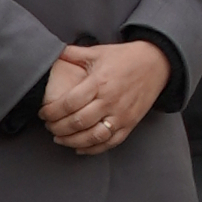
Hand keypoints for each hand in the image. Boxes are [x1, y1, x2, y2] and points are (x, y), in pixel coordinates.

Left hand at [40, 40, 169, 154]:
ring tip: (60, 138)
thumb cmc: (126, 58)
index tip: (43, 113)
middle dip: (57, 128)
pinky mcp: (130, 124)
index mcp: (99, 82)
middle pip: (78, 122)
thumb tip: (52, 52)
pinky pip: (110, 143)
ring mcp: (121, 115)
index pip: (69, 103)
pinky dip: (93, 149)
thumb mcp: (98, 51)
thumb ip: (73, 54)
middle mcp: (110, 100)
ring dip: (72, 141)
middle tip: (49, 126)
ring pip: (92, 137)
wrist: (158, 63)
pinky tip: (80, 148)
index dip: (52, 112)